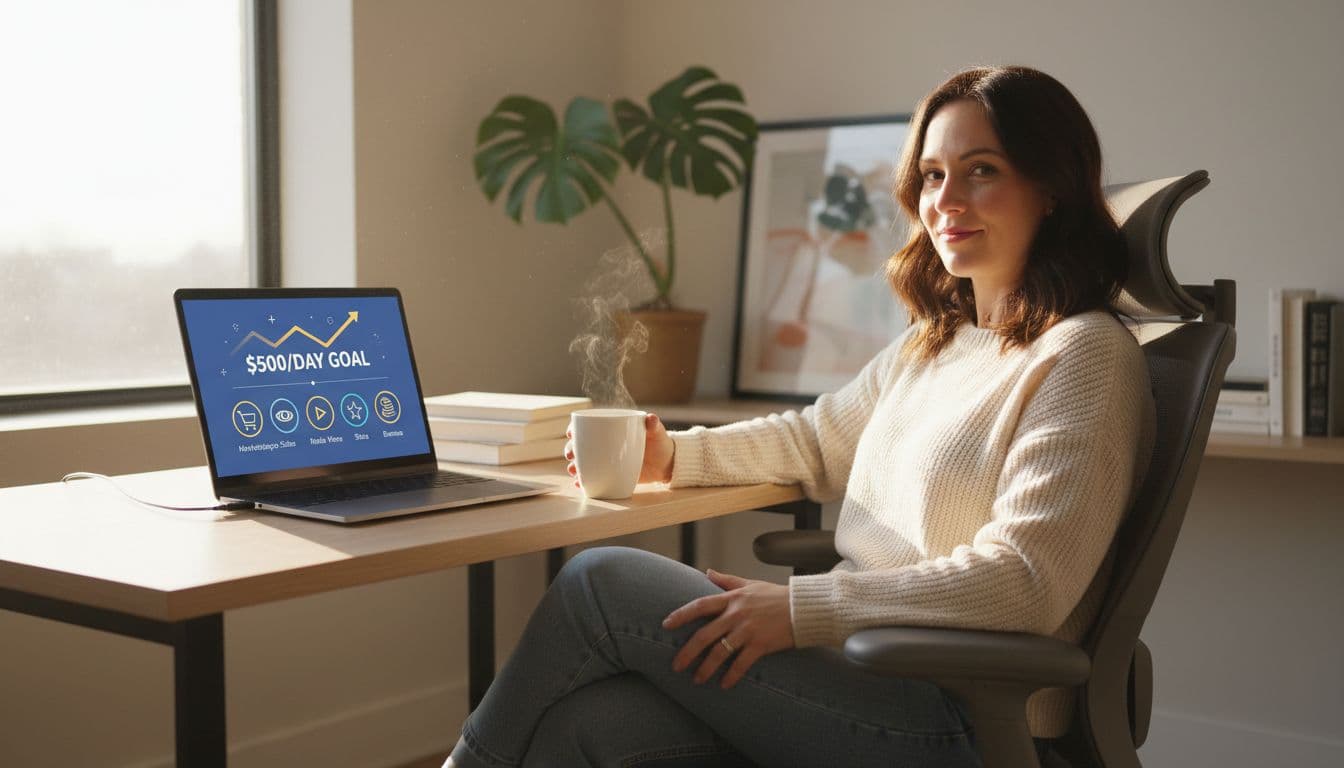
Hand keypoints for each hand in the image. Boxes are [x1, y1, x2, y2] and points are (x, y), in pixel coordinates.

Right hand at [565, 412, 674, 488]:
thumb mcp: (657, 432)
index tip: (571, 433)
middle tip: (571, 455)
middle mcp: (605, 445)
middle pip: (581, 446)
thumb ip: (654, 425)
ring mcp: (606, 461)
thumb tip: (651, 419)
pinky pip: (593, 478)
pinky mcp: (611, 475)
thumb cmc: (659, 443)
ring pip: (584, 463)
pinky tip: (580, 484)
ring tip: (574, 471)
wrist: (666, 464)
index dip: (576, 429)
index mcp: (612, 430)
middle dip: (571, 449)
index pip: (589, 427)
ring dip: (574, 467)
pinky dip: (585, 482)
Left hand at [663, 569, 793, 688]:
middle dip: (687, 652)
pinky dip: (731, 675)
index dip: (681, 615)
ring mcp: (748, 631)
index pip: (700, 605)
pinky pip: (741, 663)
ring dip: (706, 668)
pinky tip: (723, 685)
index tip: (666, 624)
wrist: (803, 607)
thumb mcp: (750, 584)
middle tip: (676, 665)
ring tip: (696, 679)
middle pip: (704, 635)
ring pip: (720, 652)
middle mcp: (736, 615)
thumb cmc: (776, 595)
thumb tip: (708, 572)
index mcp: (732, 599)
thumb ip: (727, 580)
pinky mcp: (761, 644)